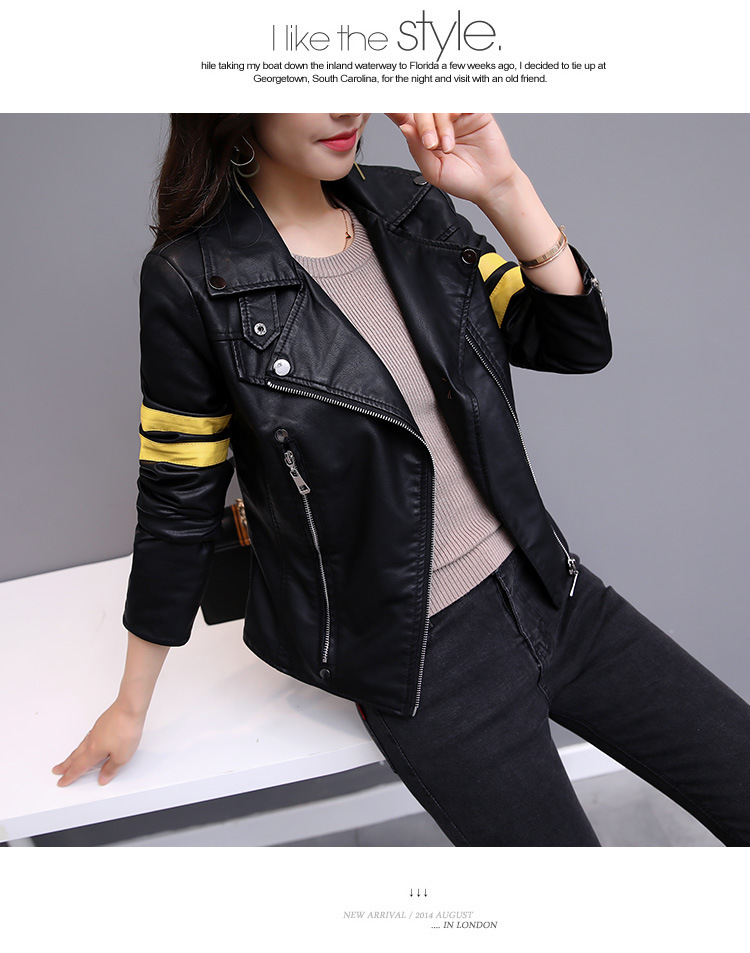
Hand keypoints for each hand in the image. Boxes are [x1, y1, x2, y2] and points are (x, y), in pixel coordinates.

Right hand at [52, 701, 145, 786]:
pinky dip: (83, 745)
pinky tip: (88, 744)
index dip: (70, 776)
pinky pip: (88, 738)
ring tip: (70, 760)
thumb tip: (102, 778)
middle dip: (66, 766)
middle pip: (75, 757)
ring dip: (73, 755)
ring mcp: (96, 731)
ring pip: (81, 746)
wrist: (129, 708)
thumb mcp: (122, 757)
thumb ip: (111, 769)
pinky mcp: (102, 724)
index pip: (79, 768)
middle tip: (57, 770)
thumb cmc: (126, 730)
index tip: (62, 781)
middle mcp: (92, 741)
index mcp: (94, 751)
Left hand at [385, 113, 520, 206]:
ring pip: (440, 103)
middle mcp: (438, 121)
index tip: (386, 102)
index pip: (406, 115)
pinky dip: (455, 106)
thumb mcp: (433, 171)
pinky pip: (462, 97)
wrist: (490, 184)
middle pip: (423, 107)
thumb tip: (404, 127)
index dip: (395, 107)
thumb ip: (417, 149)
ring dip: (441, 123)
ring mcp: (457, 114)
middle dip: (423, 124)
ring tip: (448, 146)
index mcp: (424, 134)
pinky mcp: (474, 110)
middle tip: (431, 144)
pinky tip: (457, 119)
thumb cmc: (462, 180)